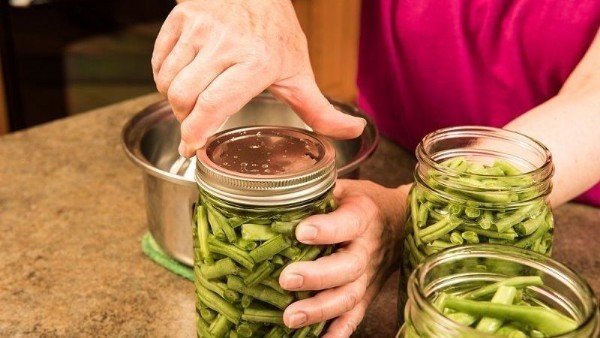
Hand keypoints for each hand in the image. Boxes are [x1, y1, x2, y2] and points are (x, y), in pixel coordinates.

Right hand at [152, 0, 365, 156]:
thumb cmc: (277, 33)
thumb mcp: (300, 72)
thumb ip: (321, 110)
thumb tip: (354, 132)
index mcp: (257, 62)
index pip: (214, 104)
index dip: (196, 132)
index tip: (191, 148)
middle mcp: (225, 45)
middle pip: (183, 97)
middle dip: (183, 120)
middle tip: (193, 127)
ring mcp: (199, 29)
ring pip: (166, 80)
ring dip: (173, 100)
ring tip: (190, 103)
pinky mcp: (180, 19)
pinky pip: (158, 60)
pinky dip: (163, 77)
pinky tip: (181, 79)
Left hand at [279, 180, 409, 336]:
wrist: (402, 222)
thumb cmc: (365, 203)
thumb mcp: (346, 188)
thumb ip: (319, 190)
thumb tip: (279, 189)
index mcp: (364, 216)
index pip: (348, 223)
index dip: (327, 229)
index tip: (302, 232)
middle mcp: (368, 248)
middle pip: (348, 267)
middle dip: (317, 277)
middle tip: (287, 279)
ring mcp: (369, 276)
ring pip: (349, 297)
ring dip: (320, 310)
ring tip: (290, 317)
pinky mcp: (367, 294)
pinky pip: (355, 317)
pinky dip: (339, 331)